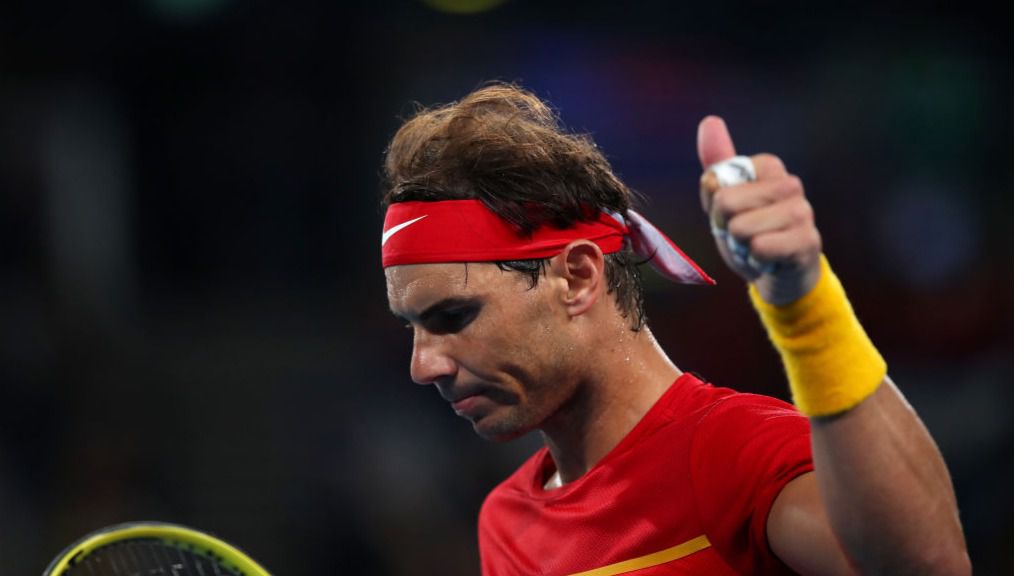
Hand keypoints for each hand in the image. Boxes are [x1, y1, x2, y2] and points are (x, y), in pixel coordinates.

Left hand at [696, 116, 821, 304]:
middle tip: (744, 236)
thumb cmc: (751, 234)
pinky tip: (770, 261)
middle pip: (726, 203)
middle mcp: (790, 184)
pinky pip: (760, 248)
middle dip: (727, 228)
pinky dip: (756, 261)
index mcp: (769, 167)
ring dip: (741, 247)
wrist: (779, 277)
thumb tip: (710, 120)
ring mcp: (802, 212)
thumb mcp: (726, 201)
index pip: (715, 181)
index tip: (733, 216)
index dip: (715, 208)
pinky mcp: (808, 241)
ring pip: (741, 228)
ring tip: (757, 248)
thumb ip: (716, 165)